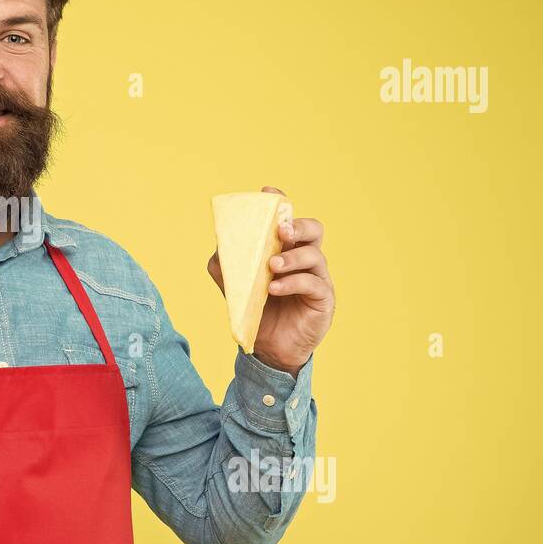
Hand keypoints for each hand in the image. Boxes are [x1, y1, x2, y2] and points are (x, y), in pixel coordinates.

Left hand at [207, 185, 334, 374]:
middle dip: (297, 225)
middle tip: (280, 229)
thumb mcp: (235, 288)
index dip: (281, 204)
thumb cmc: (257, 313)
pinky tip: (274, 288)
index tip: (268, 194)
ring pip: (314, 255)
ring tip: (271, 266)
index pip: (289, 219)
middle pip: (313, 230)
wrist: (269, 349)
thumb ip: (227, 267)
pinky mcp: (323, 299)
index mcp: (285, 250)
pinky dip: (293, 283)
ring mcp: (317, 278)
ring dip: (291, 257)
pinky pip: (313, 284)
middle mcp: (305, 259)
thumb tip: (219, 250)